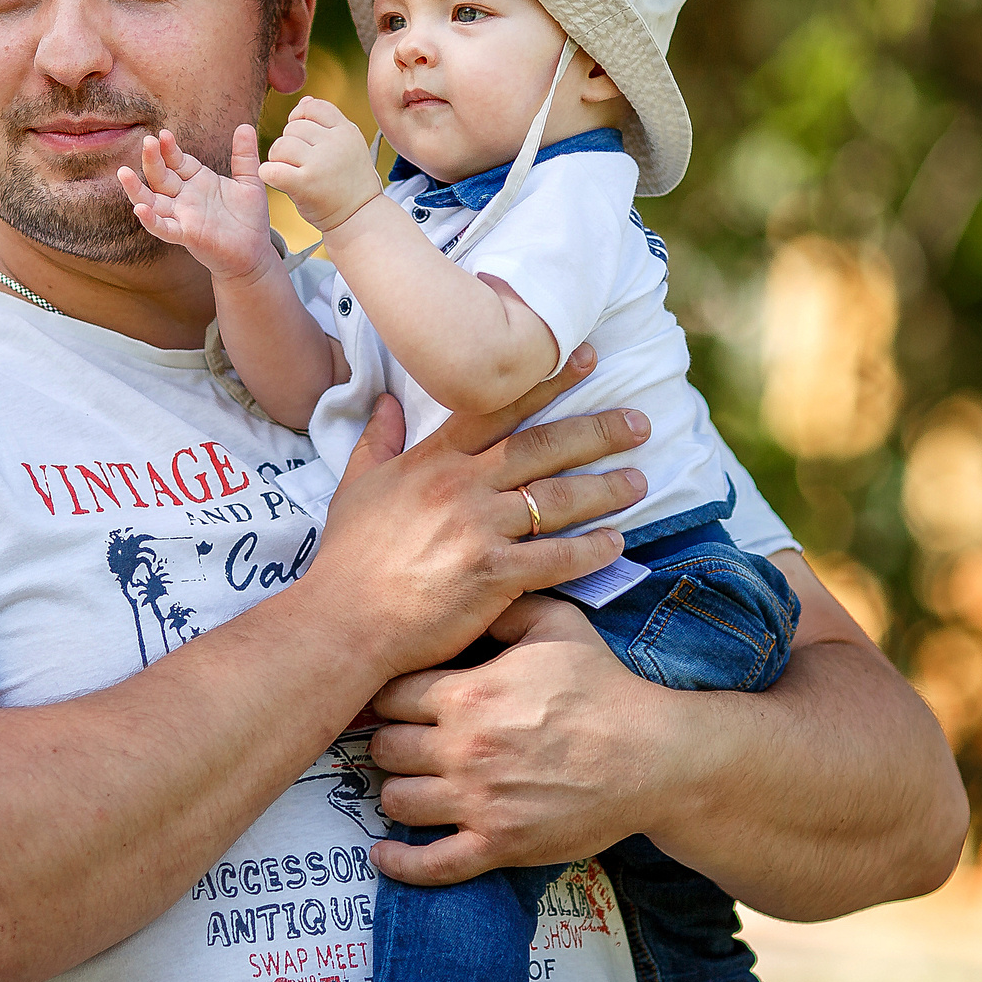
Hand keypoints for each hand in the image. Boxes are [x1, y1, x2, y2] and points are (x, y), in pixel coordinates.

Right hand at [117, 125, 279, 282]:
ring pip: (152, 201)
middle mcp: (184, 197)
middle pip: (160, 176)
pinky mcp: (187, 236)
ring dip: (136, 189)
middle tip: (147, 142)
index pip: (177, 160)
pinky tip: (140, 210)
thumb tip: (245, 125)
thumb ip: (244, 156)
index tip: (164, 134)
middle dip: (152, 160)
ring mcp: (182, 217)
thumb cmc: (248, 219)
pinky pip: (164, 228)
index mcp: (197, 180)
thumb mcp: (249, 182)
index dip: (169, 149)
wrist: (254, 253)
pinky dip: (151, 220)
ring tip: (123, 173)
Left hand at [261, 96, 382, 232]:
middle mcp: (335, 143)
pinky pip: (272, 169)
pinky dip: (269, 174)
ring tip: (291, 173)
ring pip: (279, 146)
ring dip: (278, 159)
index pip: (312, 108)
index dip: (300, 118)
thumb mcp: (347, 146)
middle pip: (292, 128)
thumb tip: (305, 100)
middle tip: (299, 164)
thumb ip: (327, 122)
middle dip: (289, 144)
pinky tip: (278, 181)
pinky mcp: (305, 184)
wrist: (359, 218)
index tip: (302, 138)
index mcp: (346, 131)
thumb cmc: (349, 182)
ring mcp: (320, 163)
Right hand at [303, 343, 647, 681]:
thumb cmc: (347, 561)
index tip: (588, 359)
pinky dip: (591, 551)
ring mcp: (478, 530)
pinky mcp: (492, 576)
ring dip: (605, 489)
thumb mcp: (355, 488)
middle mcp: (461, 486)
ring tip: (639, 481)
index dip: (547, 381)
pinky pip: (555, 558)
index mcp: (433, 461)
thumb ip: (377, 441)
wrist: (342, 622)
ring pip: (556, 498)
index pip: (498, 409)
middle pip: (542, 447)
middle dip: (596, 431)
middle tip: (639, 422)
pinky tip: (616, 544)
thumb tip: (386, 401)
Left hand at [367, 596, 663, 885]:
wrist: (652, 756)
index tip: (397, 703)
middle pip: (385, 748)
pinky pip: (431, 864)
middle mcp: (462, 749)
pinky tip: (384, 854)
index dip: (389, 697)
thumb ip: (503, 608)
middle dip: (389, 743)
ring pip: (397, 801)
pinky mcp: (497, 844)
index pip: (390, 696)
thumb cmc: (604, 687)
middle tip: (404, 743)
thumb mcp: (556, 624)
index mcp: (468, 695)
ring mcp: (478, 801)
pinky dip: (400, 863)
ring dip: (397, 792)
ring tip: (410, 785)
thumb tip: (468, 600)